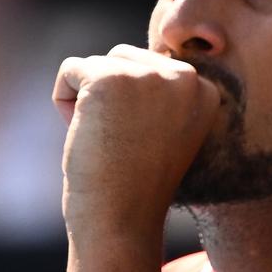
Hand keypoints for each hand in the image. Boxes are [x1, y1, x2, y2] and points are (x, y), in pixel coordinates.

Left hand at [53, 44, 220, 238]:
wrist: (123, 217)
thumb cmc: (141, 183)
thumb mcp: (171, 131)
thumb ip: (166, 94)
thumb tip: (148, 54)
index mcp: (207, 91)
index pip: (155, 69)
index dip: (137, 108)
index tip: (144, 143)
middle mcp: (186, 77)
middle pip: (127, 58)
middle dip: (113, 96)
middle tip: (123, 142)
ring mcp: (148, 75)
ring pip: (100, 64)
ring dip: (90, 100)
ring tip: (107, 139)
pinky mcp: (109, 77)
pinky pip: (71, 69)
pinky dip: (65, 100)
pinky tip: (85, 132)